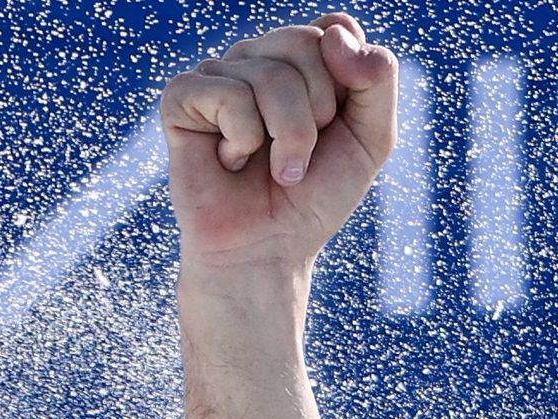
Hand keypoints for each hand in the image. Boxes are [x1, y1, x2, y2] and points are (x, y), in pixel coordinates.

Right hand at [163, 15, 397, 279]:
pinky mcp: (181, 97)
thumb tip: (335, 30)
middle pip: (305, 43)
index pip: (336, 29)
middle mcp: (257, 57)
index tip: (338, 123)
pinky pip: (228, 96)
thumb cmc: (314, 197)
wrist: (267, 249)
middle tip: (303, 152)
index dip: (350, 80)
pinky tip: (231, 162)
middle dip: (320, 112)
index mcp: (300, 61)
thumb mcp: (370, 140)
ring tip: (272, 168)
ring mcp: (217, 74)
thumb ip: (376, 82)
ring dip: (288, 138)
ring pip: (270, 76)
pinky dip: (243, 141)